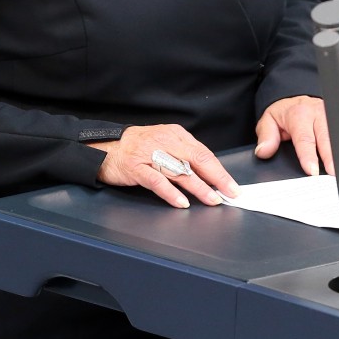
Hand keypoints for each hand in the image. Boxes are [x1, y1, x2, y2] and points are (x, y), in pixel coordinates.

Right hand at [88, 124, 239, 208]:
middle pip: (196, 159)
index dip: (219, 170)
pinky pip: (157, 181)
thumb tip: (209, 174)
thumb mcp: (164, 143)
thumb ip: (183, 154)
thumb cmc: (138, 147)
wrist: (106, 147)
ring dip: (198, 187)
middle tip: (229, 192)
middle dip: (216, 177)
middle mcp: (165, 142)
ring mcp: (150, 154)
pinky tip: (182, 202)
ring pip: (179, 171)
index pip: (203, 152)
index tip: (231, 185)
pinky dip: (171, 193)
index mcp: (175, 135)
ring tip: (212, 199)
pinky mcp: (136, 167)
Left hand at [255, 95, 338, 175]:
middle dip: (333, 157)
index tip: (312, 170)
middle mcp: (320, 114)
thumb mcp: (270, 120)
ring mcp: (336, 117)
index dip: (308, 155)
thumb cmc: (286, 112)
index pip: (305, 137)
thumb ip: (266, 136)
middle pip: (328, 138)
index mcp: (301, 115)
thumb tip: (264, 150)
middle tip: (336, 175)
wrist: (298, 97)